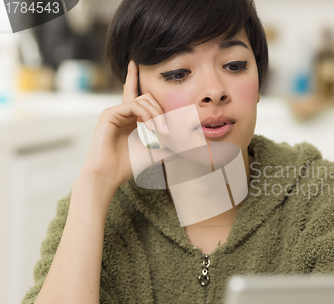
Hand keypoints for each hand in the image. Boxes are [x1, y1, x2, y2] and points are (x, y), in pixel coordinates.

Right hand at [81, 60, 166, 188]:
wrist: (109, 175)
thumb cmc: (128, 166)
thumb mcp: (154, 153)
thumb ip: (168, 146)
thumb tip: (187, 146)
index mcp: (130, 119)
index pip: (136, 94)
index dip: (135, 77)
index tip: (137, 62)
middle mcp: (122, 112)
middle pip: (147, 97)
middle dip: (162, 110)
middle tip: (167, 130)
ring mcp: (114, 112)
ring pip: (143, 100)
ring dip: (157, 114)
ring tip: (161, 132)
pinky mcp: (109, 114)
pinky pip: (134, 105)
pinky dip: (147, 115)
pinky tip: (151, 128)